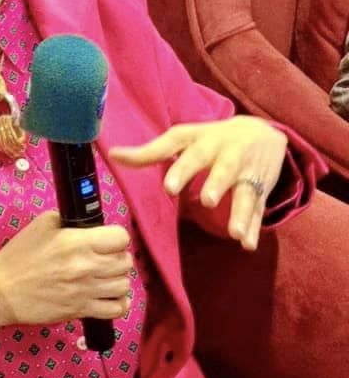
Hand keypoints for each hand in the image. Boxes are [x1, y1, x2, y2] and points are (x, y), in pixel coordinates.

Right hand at [0, 211, 132, 328]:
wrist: (1, 291)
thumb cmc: (18, 257)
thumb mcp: (41, 225)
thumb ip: (69, 221)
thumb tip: (89, 225)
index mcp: (77, 242)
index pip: (120, 238)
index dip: (116, 237)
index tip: (108, 241)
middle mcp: (85, 267)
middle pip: (125, 262)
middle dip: (118, 257)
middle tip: (105, 258)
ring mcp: (85, 291)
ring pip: (124, 285)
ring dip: (117, 279)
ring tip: (105, 277)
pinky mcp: (81, 310)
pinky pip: (116, 309)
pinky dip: (118, 303)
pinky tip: (108, 296)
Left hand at [109, 116, 287, 250]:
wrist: (264, 132)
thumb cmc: (211, 138)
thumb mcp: (183, 138)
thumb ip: (150, 151)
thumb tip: (113, 155)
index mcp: (204, 142)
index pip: (191, 155)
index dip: (180, 169)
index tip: (169, 188)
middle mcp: (228, 155)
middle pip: (224, 170)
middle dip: (217, 184)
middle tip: (207, 201)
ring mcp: (247, 173)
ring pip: (246, 193)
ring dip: (240, 213)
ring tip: (234, 233)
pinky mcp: (262, 189)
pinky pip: (259, 210)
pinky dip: (255, 228)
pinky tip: (248, 245)